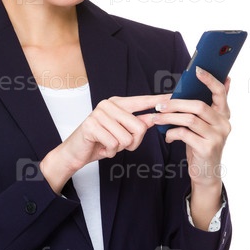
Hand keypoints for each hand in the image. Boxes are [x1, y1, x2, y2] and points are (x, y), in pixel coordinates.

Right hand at [40, 94, 169, 193]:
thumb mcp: (121, 132)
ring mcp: (98, 114)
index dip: (158, 101)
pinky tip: (101, 148)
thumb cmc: (100, 141)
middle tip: (119, 144)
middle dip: (133, 142)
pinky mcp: (91, 126)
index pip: (142, 101)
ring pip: (127, 137)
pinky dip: (109, 152)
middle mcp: (108, 105)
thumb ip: (137, 123)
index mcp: (117, 103)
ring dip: (119, 148)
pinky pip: (113, 144)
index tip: (174, 96)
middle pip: (139, 126)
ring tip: (108, 144)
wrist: (75, 152)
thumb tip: (155, 117)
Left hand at [150, 67, 230, 227]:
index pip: (220, 93)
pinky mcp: (207, 148)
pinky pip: (184, 134)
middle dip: (175, 103)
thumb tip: (220, 81)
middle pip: (198, 105)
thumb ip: (208, 106)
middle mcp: (224, 124)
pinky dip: (172, 133)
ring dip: (169, 117)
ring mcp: (217, 137)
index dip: (209, 80)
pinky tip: (167, 136)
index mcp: (224, 115)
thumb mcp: (206, 125)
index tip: (197, 69)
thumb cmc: (202, 144)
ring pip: (189, 119)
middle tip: (158, 105)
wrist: (206, 174)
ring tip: (156, 118)